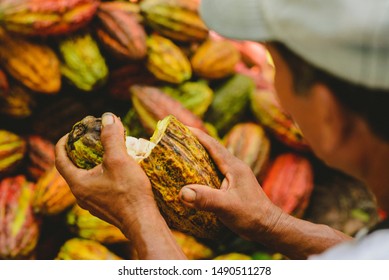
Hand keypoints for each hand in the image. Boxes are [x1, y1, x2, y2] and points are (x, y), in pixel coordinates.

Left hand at [55, 113, 157, 235]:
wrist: (143, 221)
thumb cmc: (129, 192)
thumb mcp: (119, 159)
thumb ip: (111, 137)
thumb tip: (107, 117)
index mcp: (78, 183)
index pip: (60, 160)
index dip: (62, 144)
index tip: (71, 133)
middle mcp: (81, 195)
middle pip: (73, 169)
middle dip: (80, 152)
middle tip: (91, 140)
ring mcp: (93, 204)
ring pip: (86, 179)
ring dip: (92, 164)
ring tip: (106, 153)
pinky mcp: (105, 208)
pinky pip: (97, 187)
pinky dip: (102, 175)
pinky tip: (117, 171)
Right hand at [179, 128, 282, 239]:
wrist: (268, 227)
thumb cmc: (251, 215)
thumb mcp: (226, 207)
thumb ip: (205, 199)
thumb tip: (182, 192)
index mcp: (234, 166)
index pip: (213, 145)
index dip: (197, 135)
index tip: (181, 127)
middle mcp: (235, 167)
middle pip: (212, 149)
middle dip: (195, 142)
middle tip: (176, 138)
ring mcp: (234, 176)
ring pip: (213, 160)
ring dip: (198, 155)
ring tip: (181, 153)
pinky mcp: (232, 185)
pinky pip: (214, 171)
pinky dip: (202, 169)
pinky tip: (194, 176)